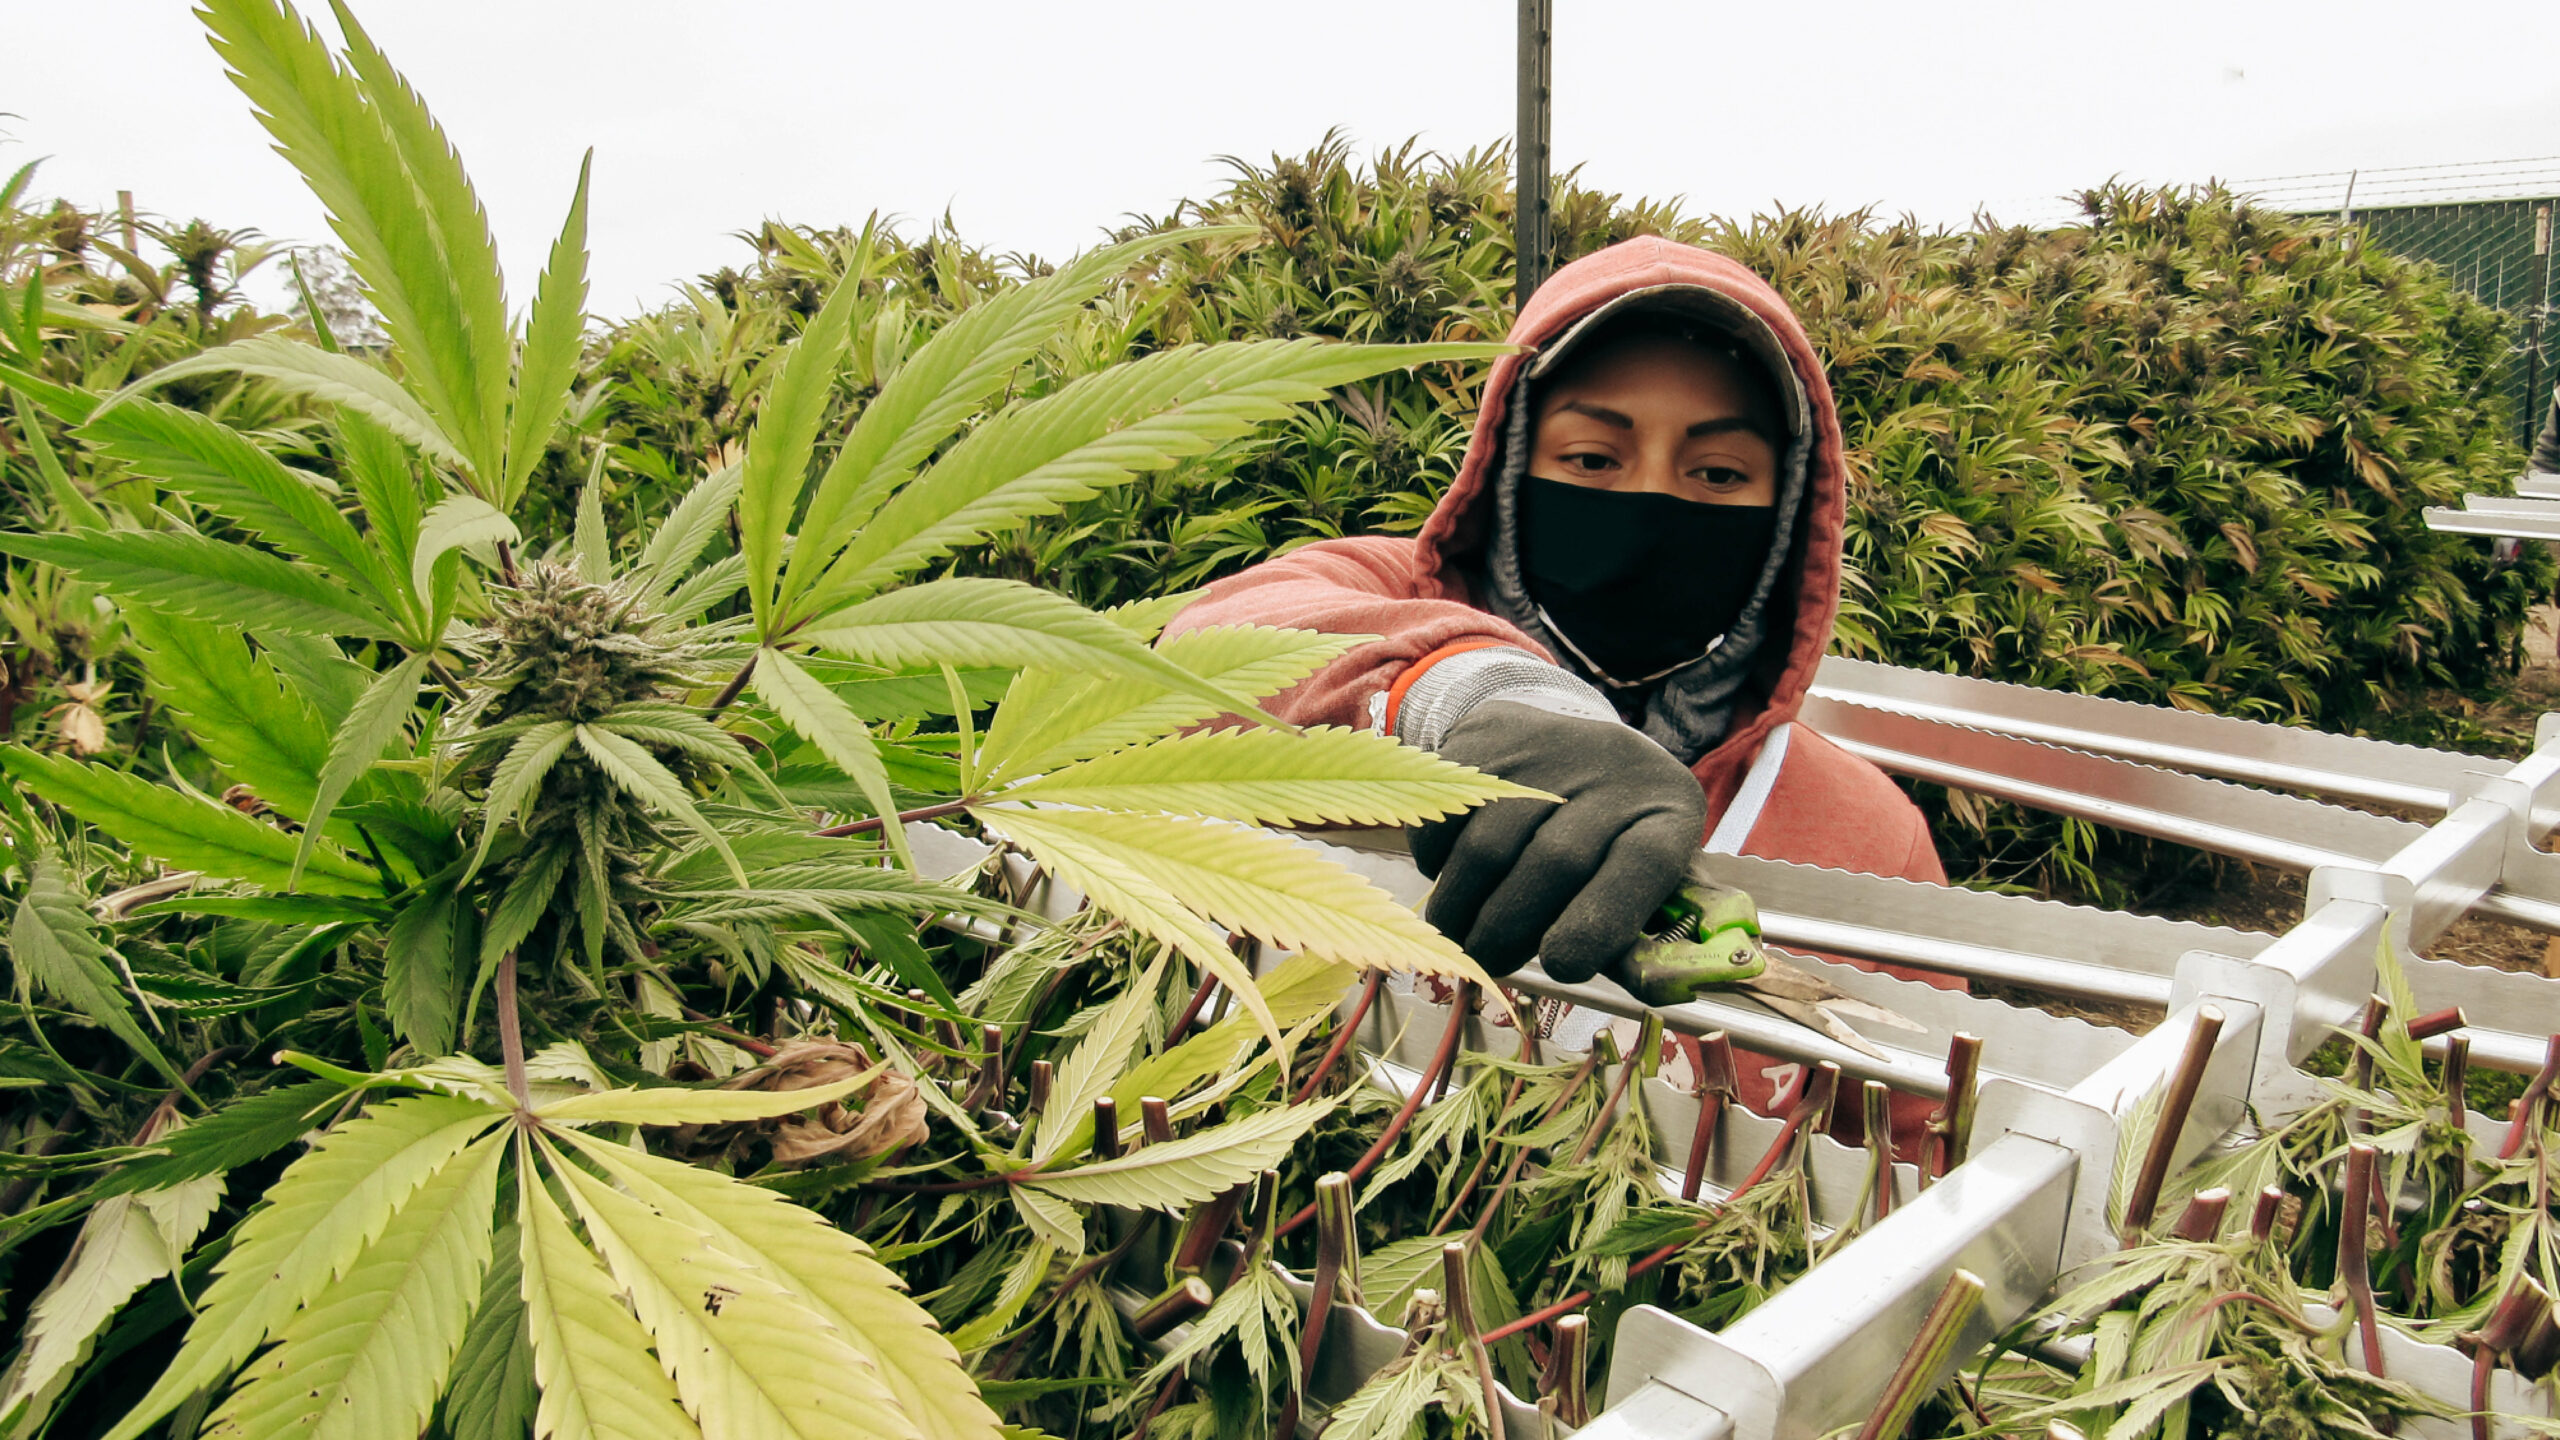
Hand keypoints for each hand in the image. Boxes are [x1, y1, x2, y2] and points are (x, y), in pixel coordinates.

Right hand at [1408, 700, 1705, 981]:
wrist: (1564, 742)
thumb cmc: (1604, 836)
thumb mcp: (1632, 872)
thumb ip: (1616, 928)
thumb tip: (1586, 978)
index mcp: (1664, 814)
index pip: (1643, 865)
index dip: (1600, 922)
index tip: (1560, 966)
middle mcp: (1612, 770)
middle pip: (1555, 861)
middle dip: (1510, 929)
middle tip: (1487, 964)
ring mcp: (1547, 748)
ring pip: (1488, 846)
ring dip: (1462, 908)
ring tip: (1459, 937)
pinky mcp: (1487, 739)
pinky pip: (1447, 817)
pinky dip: (1437, 864)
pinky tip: (1451, 878)